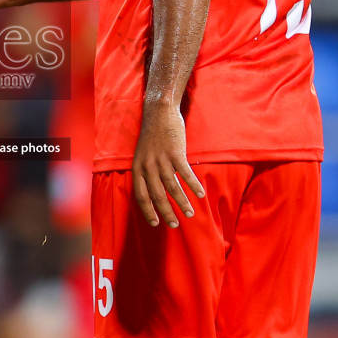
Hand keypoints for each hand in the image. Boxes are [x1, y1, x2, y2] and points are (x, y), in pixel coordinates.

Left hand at [130, 102, 202, 226]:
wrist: (158, 112)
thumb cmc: (152, 135)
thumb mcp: (143, 155)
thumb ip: (146, 172)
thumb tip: (154, 192)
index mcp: (137, 168)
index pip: (141, 196)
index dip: (148, 211)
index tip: (155, 223)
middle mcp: (147, 166)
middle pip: (156, 195)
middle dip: (166, 212)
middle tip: (174, 224)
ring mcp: (161, 159)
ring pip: (172, 187)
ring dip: (182, 202)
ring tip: (190, 214)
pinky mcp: (175, 152)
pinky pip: (185, 173)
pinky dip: (193, 185)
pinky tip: (200, 194)